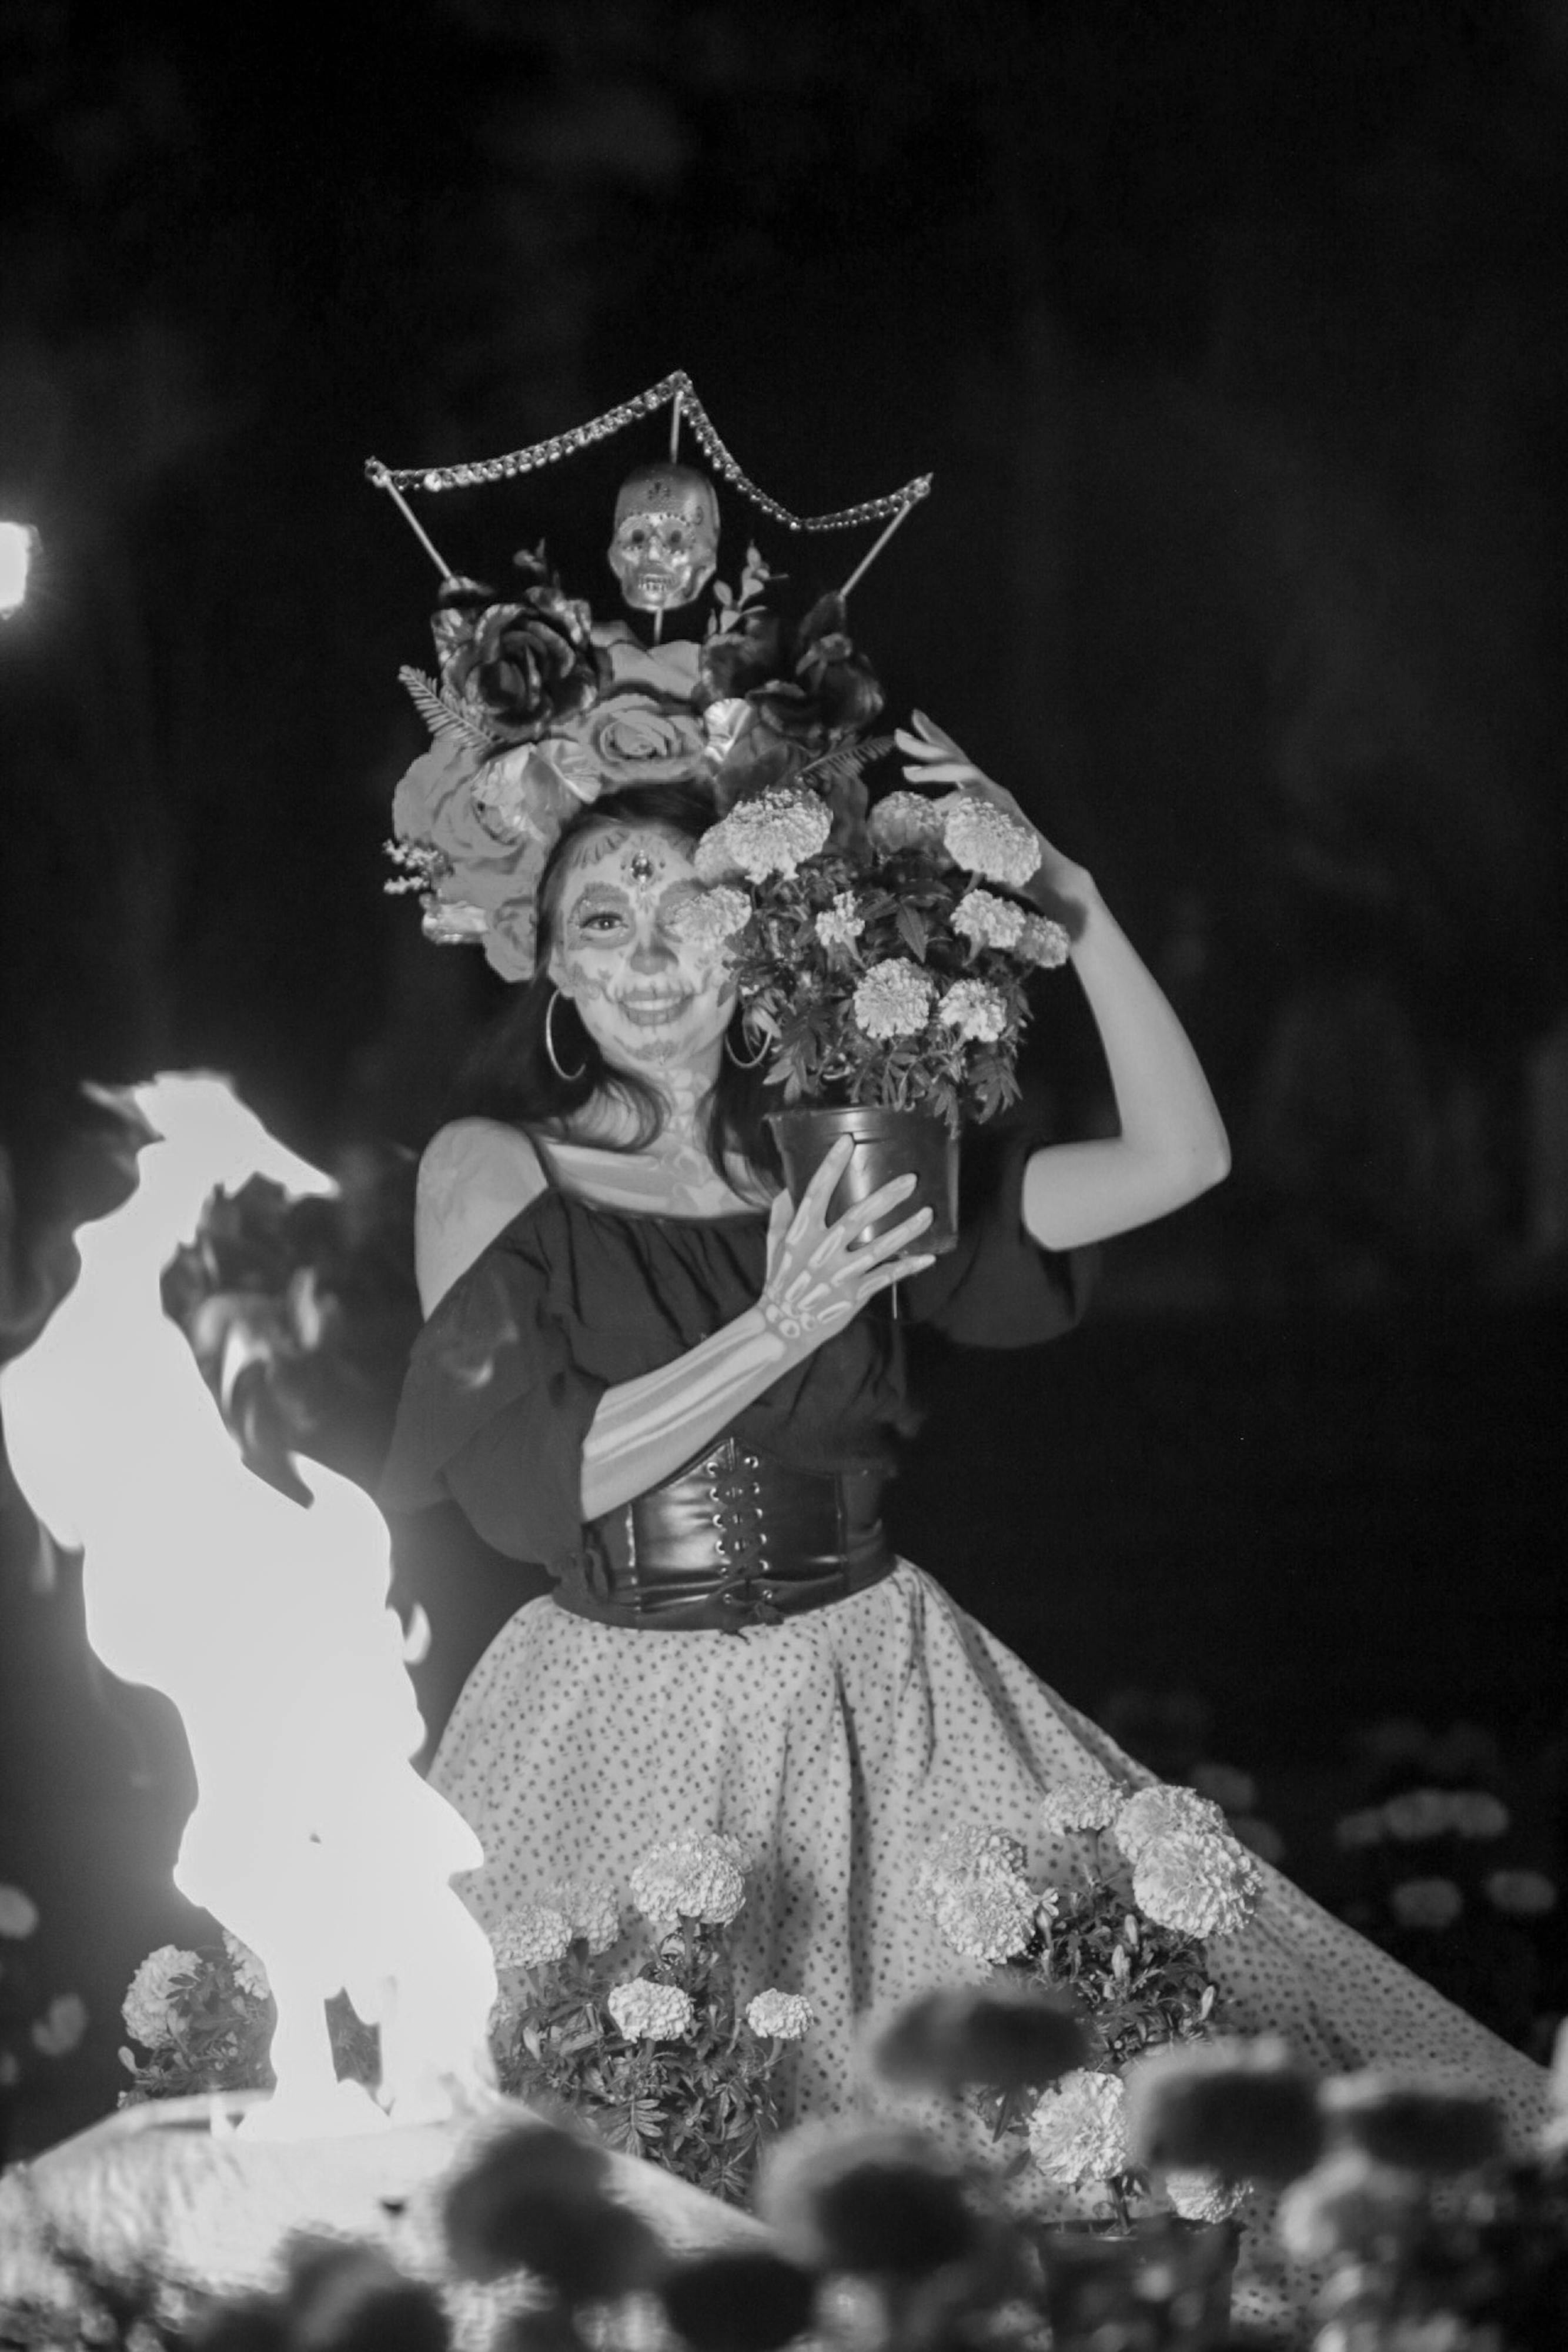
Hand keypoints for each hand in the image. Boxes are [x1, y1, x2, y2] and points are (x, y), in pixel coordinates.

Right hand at [760, 1137, 934, 1349]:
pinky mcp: (854, 1294)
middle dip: (887, 1197)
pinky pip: (887, 1277)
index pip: (816, 1193)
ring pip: (880, 1247)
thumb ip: (781, 1214)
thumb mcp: (775, 1244)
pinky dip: (908, 1267)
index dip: (830, 1166)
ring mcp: (840, 1274)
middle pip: (858, 1217)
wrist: (783, 1326)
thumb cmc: (780, 1280)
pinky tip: (929, 1257)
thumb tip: (788, 1185)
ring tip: (928, 1213)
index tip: (847, 1142)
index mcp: (801, 1234)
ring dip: (906, 1230)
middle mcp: (822, 1251)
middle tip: (911, 1179)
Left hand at [892, 709, 1098, 930]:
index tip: (914, 719)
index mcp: (980, 792)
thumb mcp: (971, 845)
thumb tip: (924, 830)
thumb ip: (951, 832)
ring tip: (907, 772)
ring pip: (965, 770)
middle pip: (956, 757)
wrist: (1047, 875)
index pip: (955, 759)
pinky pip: (977, 800)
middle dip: (926, 743)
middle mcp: (990, 788)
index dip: (935, 738)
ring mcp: (999, 798)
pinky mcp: (1005, 812)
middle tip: (898, 733)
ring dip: (935, 770)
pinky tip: (938, 807)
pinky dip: (955, 800)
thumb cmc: (1009, 864)